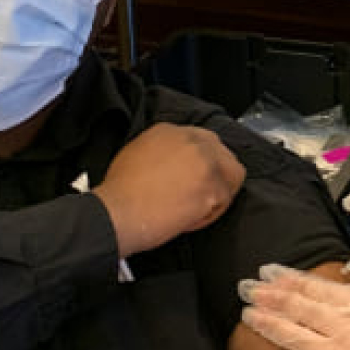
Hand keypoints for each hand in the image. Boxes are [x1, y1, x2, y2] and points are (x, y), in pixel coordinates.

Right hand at [94, 122, 245, 254]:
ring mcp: (204, 160)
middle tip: (202, 194)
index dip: (202, 164)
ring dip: (218, 194)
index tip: (196, 178)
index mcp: (170, 130)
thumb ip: (163, 151)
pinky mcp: (212, 184)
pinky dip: (210, 214)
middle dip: (217, 175)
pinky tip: (189, 218)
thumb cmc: (120, 192)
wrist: (118, 211)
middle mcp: (191, 139)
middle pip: (223, 154)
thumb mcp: (135, 154)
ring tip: (195, 208)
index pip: (203, 141)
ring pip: (231, 175)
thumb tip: (177, 164)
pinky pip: (224, 200)